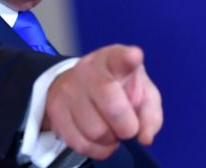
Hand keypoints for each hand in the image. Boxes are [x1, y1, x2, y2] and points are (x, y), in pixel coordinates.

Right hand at [43, 44, 162, 159]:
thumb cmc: (117, 89)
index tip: (134, 56)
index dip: (127, 59)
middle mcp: (87, 71)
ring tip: (109, 128)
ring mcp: (67, 89)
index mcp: (112, 60)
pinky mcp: (55, 110)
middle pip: (112, 108)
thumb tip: (144, 136)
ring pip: (96, 132)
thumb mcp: (142, 93)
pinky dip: (96, 149)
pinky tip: (98, 138)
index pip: (119, 58)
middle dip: (127, 127)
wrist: (76, 84)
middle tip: (127, 126)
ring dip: (109, 139)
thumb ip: (149, 113)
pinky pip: (81, 144)